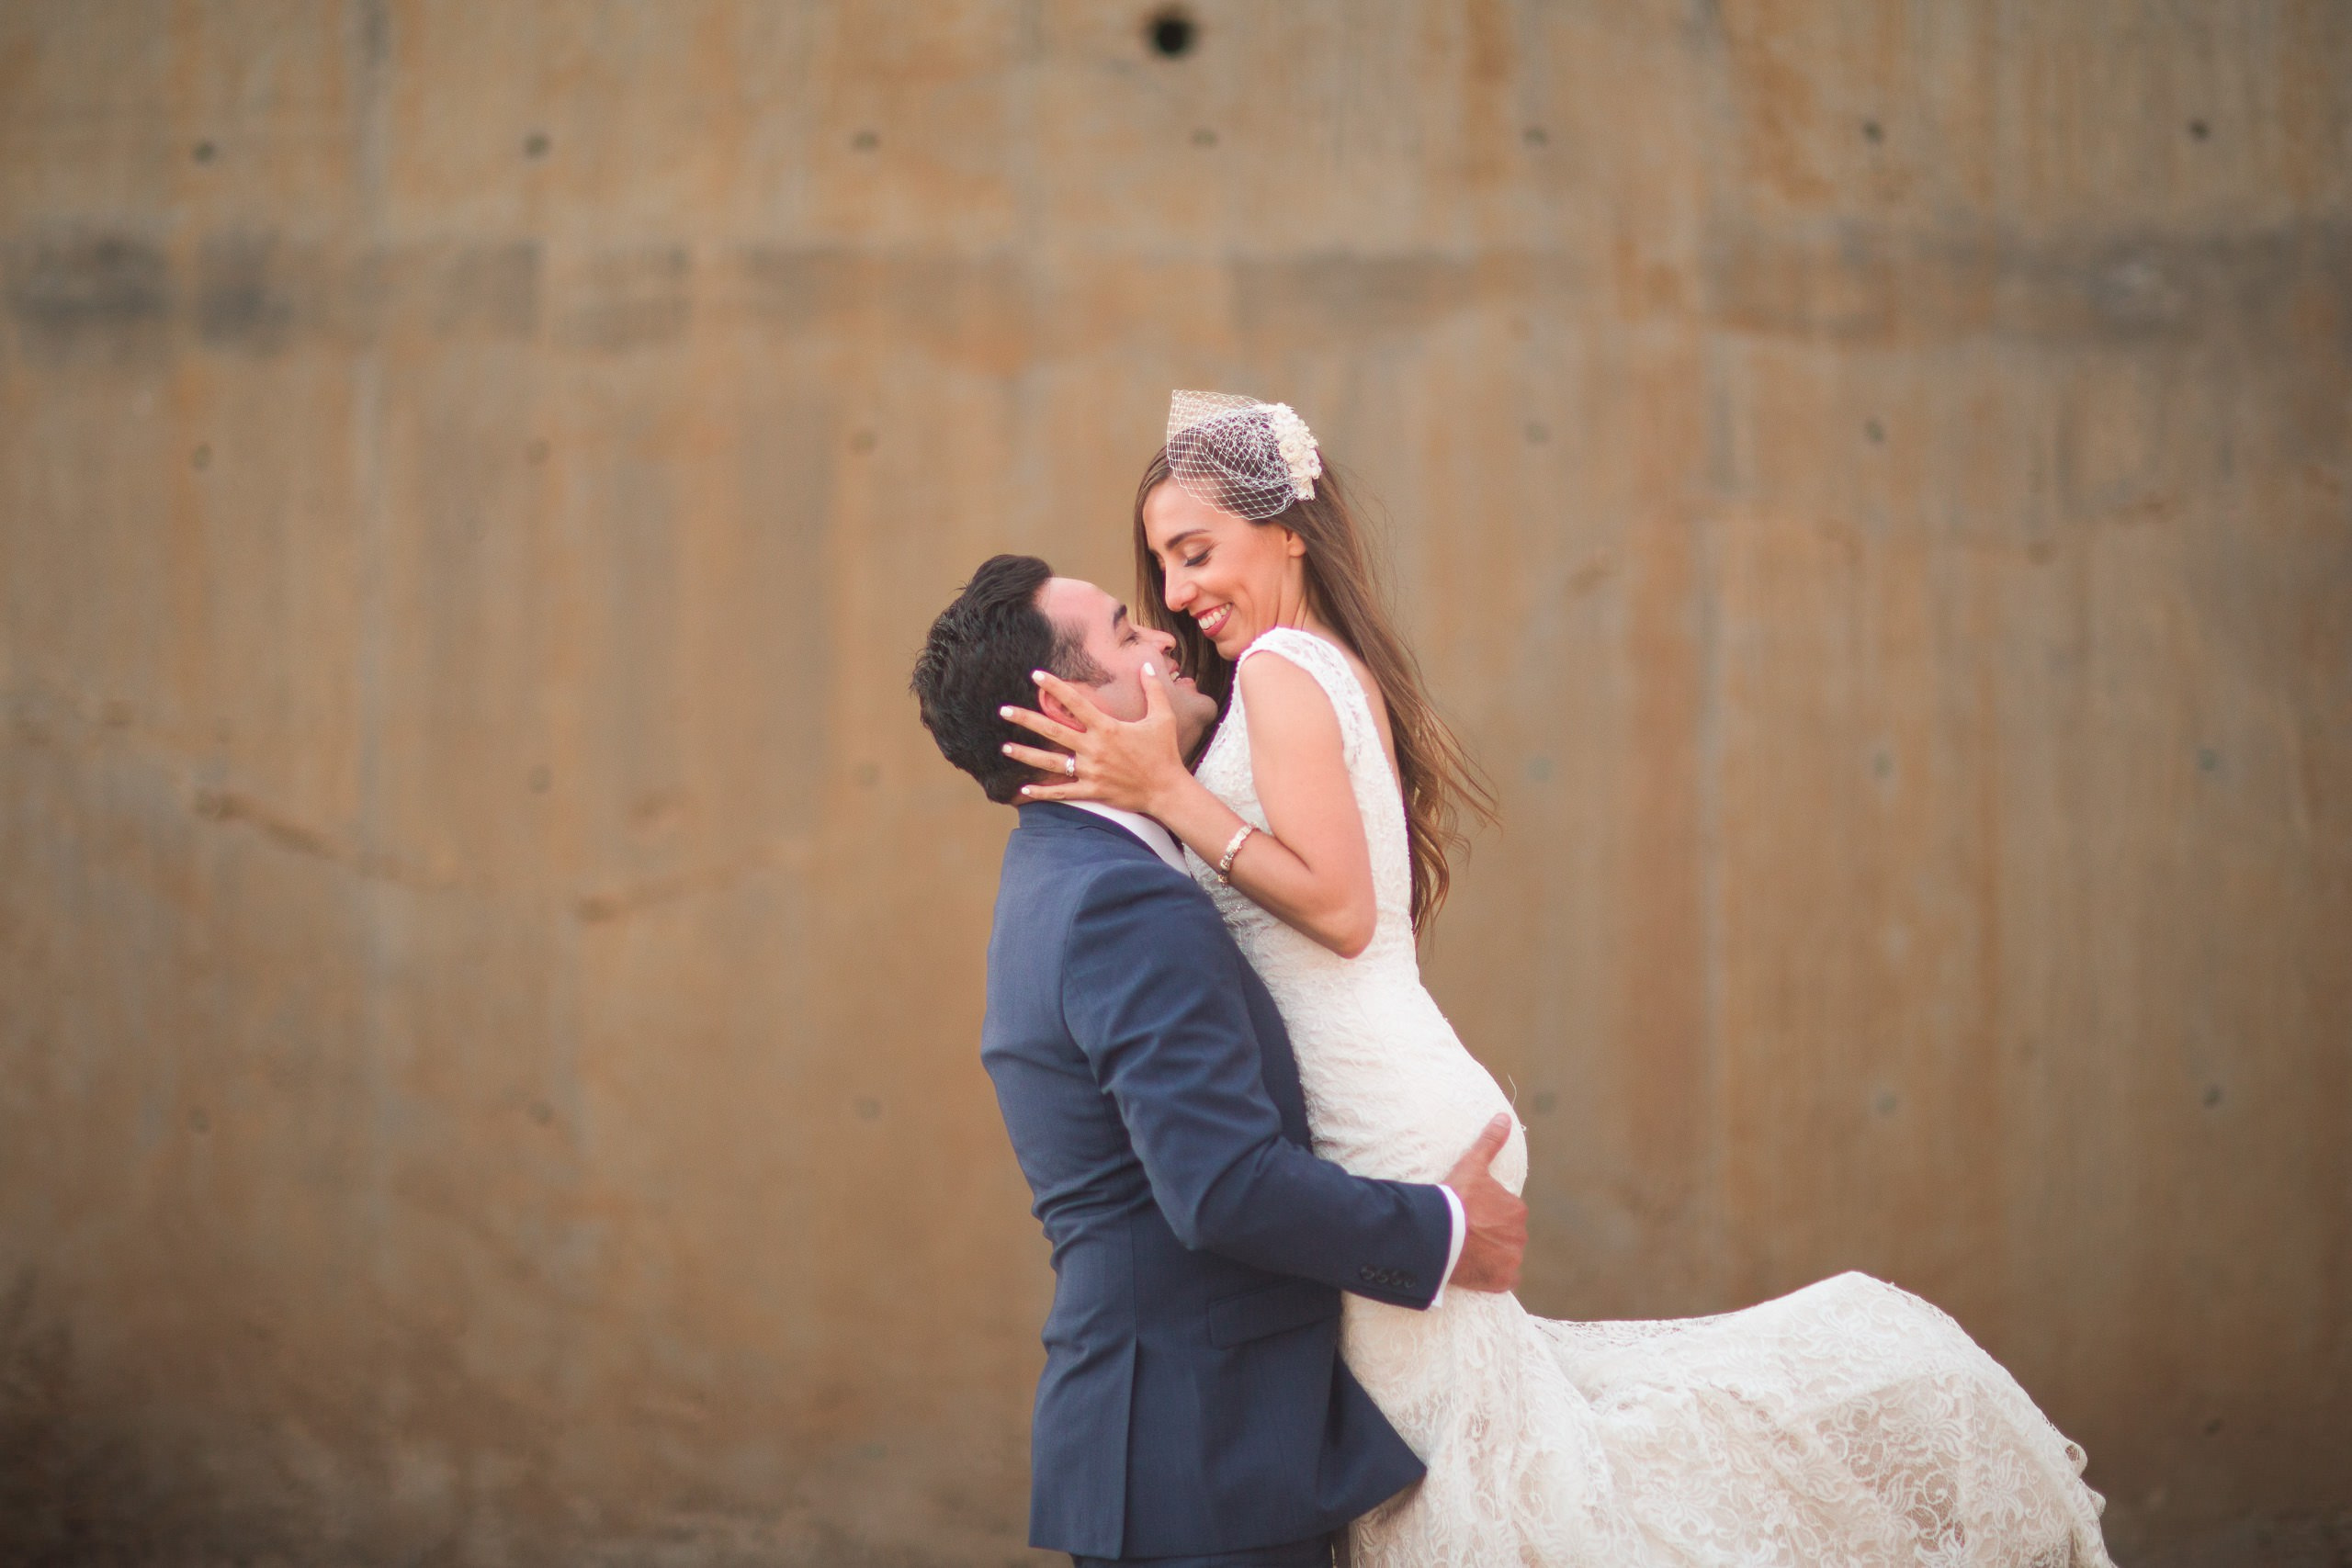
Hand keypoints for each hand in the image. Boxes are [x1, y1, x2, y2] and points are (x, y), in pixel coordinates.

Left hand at [1001, 663, 1191, 817]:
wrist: (1167, 790)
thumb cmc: (1165, 753)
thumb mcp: (1163, 717)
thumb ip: (1153, 690)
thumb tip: (1147, 665)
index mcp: (1107, 728)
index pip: (1075, 703)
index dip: (1055, 687)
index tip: (1036, 676)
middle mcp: (1093, 748)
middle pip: (1053, 730)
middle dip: (1027, 720)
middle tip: (1004, 711)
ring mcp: (1090, 771)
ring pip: (1051, 762)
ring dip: (1026, 754)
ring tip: (1004, 748)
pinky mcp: (1092, 790)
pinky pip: (1062, 791)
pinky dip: (1042, 792)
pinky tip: (1022, 789)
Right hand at [1441, 1113, 1526, 1293]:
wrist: (1441, 1233)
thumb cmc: (1455, 1197)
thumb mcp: (1472, 1166)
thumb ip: (1490, 1141)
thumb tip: (1503, 1117)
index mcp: (1517, 1209)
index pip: (1505, 1214)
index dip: (1486, 1215)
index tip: (1469, 1216)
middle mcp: (1520, 1234)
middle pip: (1506, 1236)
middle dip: (1491, 1235)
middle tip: (1466, 1234)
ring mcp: (1512, 1259)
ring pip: (1505, 1256)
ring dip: (1491, 1255)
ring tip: (1467, 1252)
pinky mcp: (1502, 1280)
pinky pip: (1503, 1279)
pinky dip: (1493, 1275)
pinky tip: (1476, 1269)